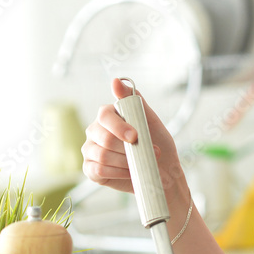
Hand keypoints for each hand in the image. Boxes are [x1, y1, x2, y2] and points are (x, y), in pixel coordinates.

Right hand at [81, 78, 184, 197]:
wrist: (163, 171)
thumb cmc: (156, 143)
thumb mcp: (151, 120)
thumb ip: (134, 100)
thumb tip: (116, 81)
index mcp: (107, 116)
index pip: (104, 116)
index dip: (120, 127)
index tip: (136, 136)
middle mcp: (94, 132)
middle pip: (104, 138)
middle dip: (129, 148)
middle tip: (149, 152)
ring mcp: (90, 151)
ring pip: (103, 155)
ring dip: (126, 161)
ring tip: (141, 162)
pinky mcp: (91, 169)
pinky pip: (100, 170)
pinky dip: (119, 172)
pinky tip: (130, 171)